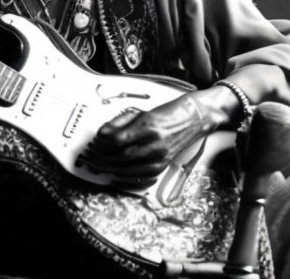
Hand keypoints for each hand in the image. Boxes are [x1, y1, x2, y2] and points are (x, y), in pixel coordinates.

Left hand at [82, 92, 216, 182]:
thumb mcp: (143, 111)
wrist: (196, 118)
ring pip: (130, 168)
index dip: (102, 142)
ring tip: (100, 164)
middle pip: (121, 155)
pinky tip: (116, 176)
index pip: (117, 139)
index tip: (95, 141)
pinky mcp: (164, 164)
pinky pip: (142, 177)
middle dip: (103, 156)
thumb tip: (103, 132)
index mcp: (148, 125)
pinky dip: (127, 178)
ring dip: (111, 168)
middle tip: (92, 155)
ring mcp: (161, 155)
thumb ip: (120, 122)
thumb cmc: (170, 112)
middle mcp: (155, 143)